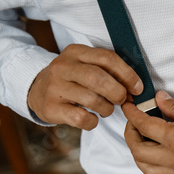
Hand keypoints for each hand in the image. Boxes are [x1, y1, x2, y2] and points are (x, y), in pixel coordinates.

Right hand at [28, 44, 142, 129]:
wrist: (37, 92)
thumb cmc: (73, 81)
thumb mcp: (86, 67)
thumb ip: (109, 72)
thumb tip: (136, 88)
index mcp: (76, 52)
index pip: (107, 58)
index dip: (127, 75)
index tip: (137, 88)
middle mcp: (62, 66)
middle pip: (98, 78)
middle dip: (117, 92)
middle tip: (122, 100)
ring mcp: (54, 87)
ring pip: (91, 99)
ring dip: (107, 108)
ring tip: (106, 109)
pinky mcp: (51, 107)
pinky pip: (81, 118)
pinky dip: (93, 121)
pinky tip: (92, 118)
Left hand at [122, 91, 173, 173]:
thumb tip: (161, 102)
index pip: (145, 127)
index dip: (133, 115)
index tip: (130, 108)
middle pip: (140, 152)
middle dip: (132, 135)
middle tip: (135, 123)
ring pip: (149, 172)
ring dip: (141, 157)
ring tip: (145, 143)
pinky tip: (161, 162)